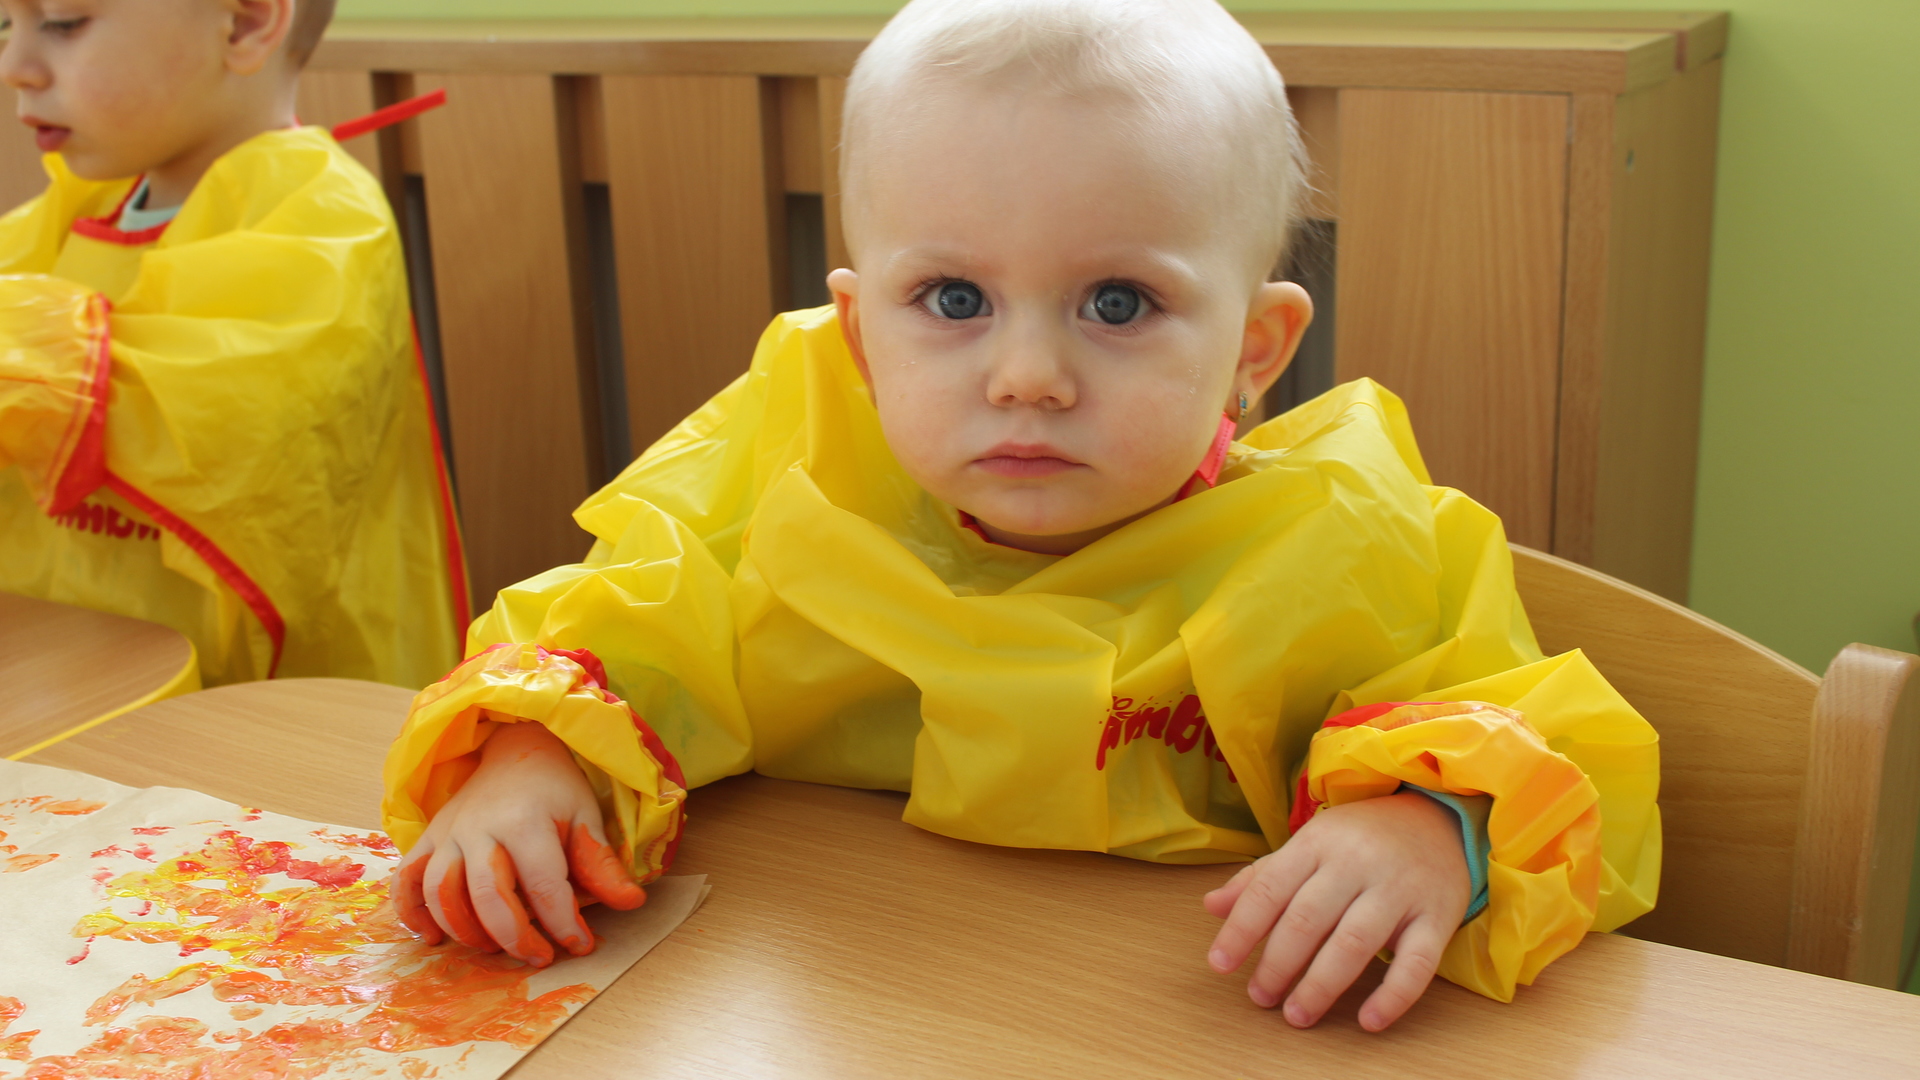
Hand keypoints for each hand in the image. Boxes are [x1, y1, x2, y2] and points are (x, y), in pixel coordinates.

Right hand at [390, 720, 645, 965]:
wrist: (515, 749)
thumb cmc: (555, 788)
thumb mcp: (586, 816)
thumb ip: (601, 863)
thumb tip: (632, 903)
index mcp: (525, 820)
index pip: (543, 884)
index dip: (562, 923)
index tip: (581, 946)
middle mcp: (478, 827)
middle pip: (487, 895)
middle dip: (514, 936)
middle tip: (539, 957)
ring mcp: (447, 834)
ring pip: (441, 894)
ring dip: (465, 931)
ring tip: (494, 948)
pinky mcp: (427, 839)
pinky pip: (406, 881)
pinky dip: (412, 915)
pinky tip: (433, 939)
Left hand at [1203, 791, 1468, 1030]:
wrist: (1438, 818)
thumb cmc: (1360, 839)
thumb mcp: (1308, 845)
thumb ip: (1261, 878)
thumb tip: (1211, 906)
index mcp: (1317, 842)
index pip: (1270, 889)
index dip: (1241, 929)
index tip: (1219, 964)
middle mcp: (1356, 862)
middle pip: (1308, 919)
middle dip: (1277, 965)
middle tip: (1259, 997)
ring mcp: (1399, 889)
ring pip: (1354, 943)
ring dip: (1320, 986)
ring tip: (1296, 1014)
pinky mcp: (1437, 915)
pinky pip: (1417, 962)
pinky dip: (1393, 996)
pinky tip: (1368, 1020)